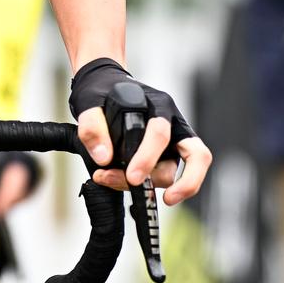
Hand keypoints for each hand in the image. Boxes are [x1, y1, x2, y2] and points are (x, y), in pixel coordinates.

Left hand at [69, 57, 212, 206]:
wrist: (103, 87)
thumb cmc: (101, 92)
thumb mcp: (89, 101)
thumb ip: (92, 127)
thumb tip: (104, 158)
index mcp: (159, 105)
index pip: (161, 133)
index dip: (148, 158)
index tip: (132, 177)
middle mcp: (173, 123)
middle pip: (195, 156)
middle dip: (172, 180)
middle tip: (155, 195)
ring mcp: (173, 141)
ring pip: (176, 171)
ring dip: (149, 184)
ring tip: (111, 179)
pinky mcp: (166, 155)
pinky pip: (166, 176)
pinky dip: (150, 187)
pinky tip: (127, 186)